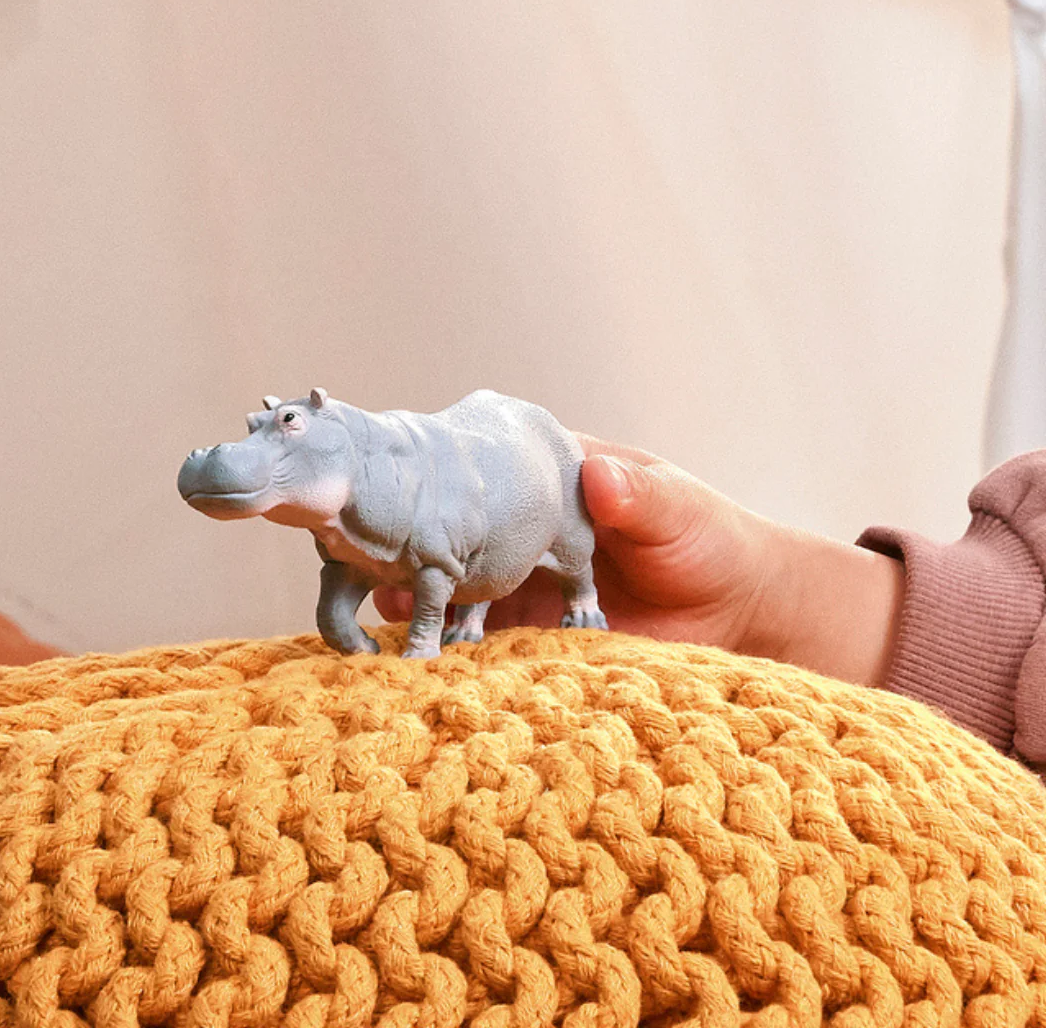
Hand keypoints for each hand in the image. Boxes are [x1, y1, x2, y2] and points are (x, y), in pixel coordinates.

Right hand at [373, 434, 904, 686]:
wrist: (744, 617)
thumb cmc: (713, 542)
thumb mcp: (679, 512)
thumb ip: (640, 497)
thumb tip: (600, 475)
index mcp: (556, 482)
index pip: (490, 471)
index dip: (449, 476)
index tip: (411, 485)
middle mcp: (528, 530)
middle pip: (461, 529)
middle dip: (420, 538)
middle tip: (378, 550)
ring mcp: (526, 583)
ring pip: (461, 584)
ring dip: (425, 593)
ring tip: (389, 600)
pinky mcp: (536, 635)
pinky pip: (486, 640)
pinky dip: (456, 645)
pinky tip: (425, 652)